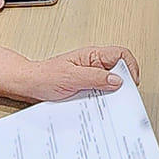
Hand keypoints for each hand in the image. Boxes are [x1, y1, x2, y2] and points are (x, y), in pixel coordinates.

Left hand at [14, 45, 140, 100]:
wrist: (27, 85)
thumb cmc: (44, 76)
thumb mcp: (71, 78)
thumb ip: (95, 78)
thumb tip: (117, 80)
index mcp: (92, 56)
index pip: (121, 54)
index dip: (130, 67)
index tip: (131, 83)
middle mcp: (93, 64)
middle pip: (119, 69)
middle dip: (124, 82)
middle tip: (124, 95)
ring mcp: (90, 75)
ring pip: (111, 81)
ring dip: (113, 92)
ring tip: (113, 101)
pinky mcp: (85, 86)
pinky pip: (101, 91)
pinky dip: (104, 98)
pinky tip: (101, 105)